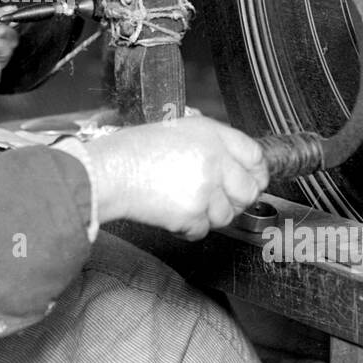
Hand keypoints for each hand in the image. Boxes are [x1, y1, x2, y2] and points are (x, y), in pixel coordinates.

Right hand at [80, 117, 268, 240]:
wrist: (107, 173)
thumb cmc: (130, 152)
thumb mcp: (175, 131)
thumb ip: (207, 144)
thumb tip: (232, 164)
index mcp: (210, 133)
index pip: (254, 155)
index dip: (255, 172)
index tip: (251, 181)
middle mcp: (213, 158)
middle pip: (248, 190)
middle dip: (236, 200)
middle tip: (217, 200)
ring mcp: (205, 187)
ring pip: (227, 215)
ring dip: (209, 216)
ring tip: (183, 202)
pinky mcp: (193, 213)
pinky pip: (203, 230)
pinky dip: (189, 228)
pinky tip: (171, 212)